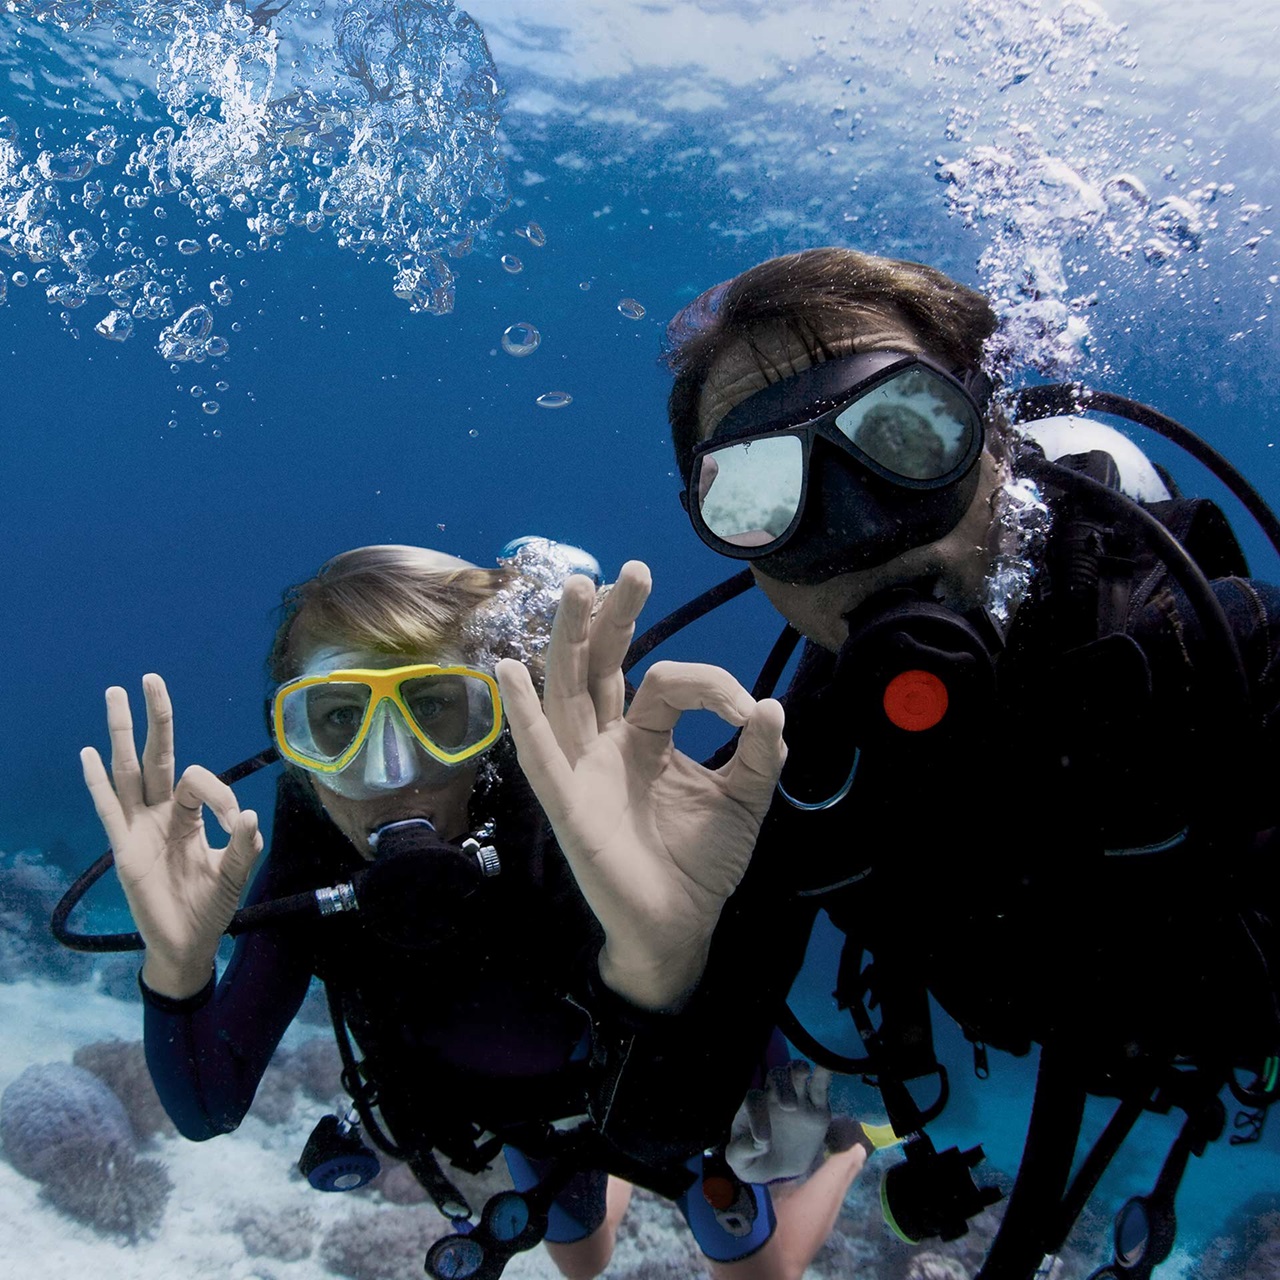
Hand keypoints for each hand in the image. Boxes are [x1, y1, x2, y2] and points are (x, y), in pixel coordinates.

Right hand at [80, 674, 261, 997]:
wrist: (188, 943)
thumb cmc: (211, 906)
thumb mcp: (235, 874)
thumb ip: (243, 847)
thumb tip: (248, 817)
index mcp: (190, 815)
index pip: (198, 780)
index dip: (219, 793)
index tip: (235, 823)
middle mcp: (162, 813)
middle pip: (157, 756)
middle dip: (156, 718)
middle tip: (149, 678)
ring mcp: (139, 827)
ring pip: (128, 772)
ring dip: (122, 734)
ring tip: (115, 695)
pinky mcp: (123, 848)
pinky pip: (108, 809)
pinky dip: (98, 782)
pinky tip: (88, 754)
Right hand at [496, 561, 785, 1009]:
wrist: (682, 926)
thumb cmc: (702, 863)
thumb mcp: (745, 801)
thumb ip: (759, 754)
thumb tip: (771, 705)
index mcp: (644, 736)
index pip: (662, 682)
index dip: (707, 683)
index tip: (747, 709)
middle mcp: (605, 744)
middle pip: (597, 667)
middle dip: (611, 617)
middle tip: (630, 570)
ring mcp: (582, 771)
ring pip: (567, 694)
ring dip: (567, 640)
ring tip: (576, 589)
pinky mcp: (569, 806)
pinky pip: (541, 759)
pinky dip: (523, 718)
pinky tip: (510, 673)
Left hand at [726, 1061, 834, 1182]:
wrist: (779, 1166)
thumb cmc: (754, 1159)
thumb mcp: (741, 1163)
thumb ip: (740, 1152)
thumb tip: (758, 1145)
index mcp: (751, 1106)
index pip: (753, 1099)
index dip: (757, 1116)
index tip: (763, 1142)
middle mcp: (773, 1095)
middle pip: (776, 1077)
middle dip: (783, 1087)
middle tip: (789, 1107)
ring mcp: (796, 1098)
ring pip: (795, 1074)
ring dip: (798, 1070)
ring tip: (803, 1073)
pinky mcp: (817, 1107)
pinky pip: (821, 1085)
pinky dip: (824, 1073)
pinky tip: (827, 1065)